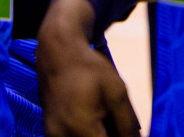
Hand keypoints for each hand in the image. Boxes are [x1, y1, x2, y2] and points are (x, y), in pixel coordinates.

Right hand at [38, 0, 139, 136]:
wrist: (58, 56)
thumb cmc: (89, 70)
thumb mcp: (117, 92)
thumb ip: (127, 122)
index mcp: (80, 128)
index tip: (133, 133)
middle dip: (113, 136)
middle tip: (122, 123)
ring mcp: (53, 135)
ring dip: (99, 135)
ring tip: (111, 120)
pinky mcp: (50, 132)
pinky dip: (87, 134)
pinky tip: (99, 121)